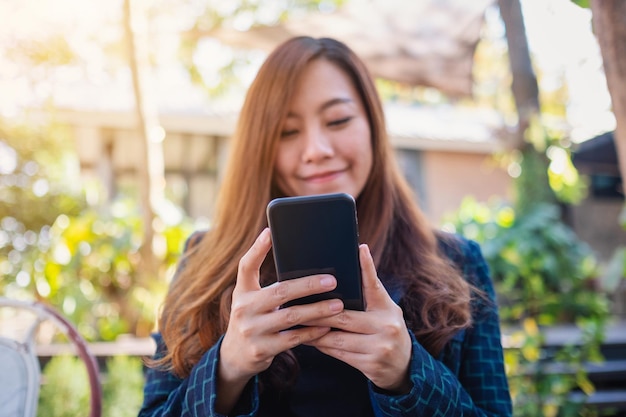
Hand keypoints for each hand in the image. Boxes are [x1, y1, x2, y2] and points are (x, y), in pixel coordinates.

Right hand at [216, 228, 344, 412]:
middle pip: (279, 292)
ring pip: (290, 316)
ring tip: (338, 305)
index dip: (257, 249)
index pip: (246, 266)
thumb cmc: (253, 319)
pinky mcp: (262, 349)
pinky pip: (293, 339)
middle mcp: (244, 308)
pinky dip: (312, 332)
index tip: (270, 232)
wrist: (234, 357)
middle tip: (332, 281)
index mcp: (243, 291)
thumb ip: (269, 287)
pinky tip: (327, 326)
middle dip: (308, 285)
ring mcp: (252, 330)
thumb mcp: (252, 300)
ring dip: (317, 310)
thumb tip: (305, 267)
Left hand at [304, 244, 412, 392]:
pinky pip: (339, 354)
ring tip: (298, 325)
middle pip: (343, 316)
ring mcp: (379, 347)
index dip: (367, 267)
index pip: (375, 285)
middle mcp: (386, 326)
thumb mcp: (385, 310)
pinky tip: (310, 339)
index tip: (360, 249)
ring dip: (315, 332)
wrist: (404, 365)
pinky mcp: (370, 365)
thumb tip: (351, 265)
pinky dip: (322, 346)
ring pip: (337, 338)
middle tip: (297, 306)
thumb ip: (369, 294)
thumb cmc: (387, 329)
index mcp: (387, 308)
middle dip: (317, 313)